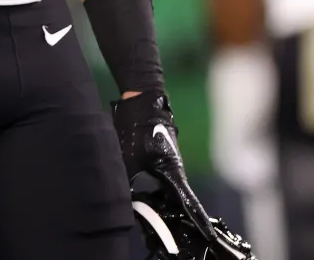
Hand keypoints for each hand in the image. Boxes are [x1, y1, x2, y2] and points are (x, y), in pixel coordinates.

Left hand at [113, 90, 214, 241]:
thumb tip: (123, 202)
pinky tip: (150, 196)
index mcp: (173, 171)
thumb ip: (127, 182)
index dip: (197, 218)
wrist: (142, 99)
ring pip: (171, 188)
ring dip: (167, 200)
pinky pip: (164, 179)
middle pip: (179, 198)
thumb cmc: (139, 128)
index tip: (208, 233)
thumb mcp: (128, 158)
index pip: (187, 201)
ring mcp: (169, 161)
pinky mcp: (162, 156)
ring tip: (162, 215)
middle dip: (179, 213)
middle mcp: (175, 168)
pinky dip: (160, 189)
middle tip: (182, 228)